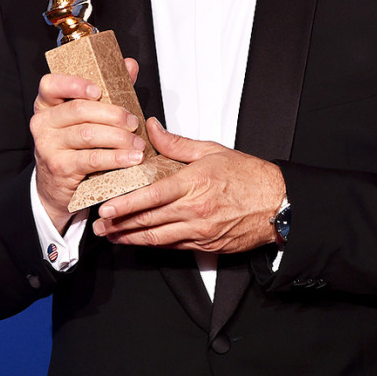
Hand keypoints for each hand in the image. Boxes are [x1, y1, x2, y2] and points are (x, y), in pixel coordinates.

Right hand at [31, 59, 144, 232]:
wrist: (55, 185)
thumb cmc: (75, 144)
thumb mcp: (88, 114)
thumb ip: (109, 88)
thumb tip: (129, 65)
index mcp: (47, 103)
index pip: (51, 85)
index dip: (74, 84)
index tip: (98, 90)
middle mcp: (43, 122)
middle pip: (79, 109)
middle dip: (113, 114)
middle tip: (134, 122)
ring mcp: (48, 145)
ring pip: (88, 134)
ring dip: (119, 138)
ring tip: (138, 143)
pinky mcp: (59, 167)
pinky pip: (92, 159)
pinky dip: (116, 157)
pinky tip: (131, 158)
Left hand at [92, 118, 285, 252]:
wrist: (278, 204)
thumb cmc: (248, 175)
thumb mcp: (212, 150)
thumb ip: (176, 143)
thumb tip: (151, 128)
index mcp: (195, 184)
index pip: (153, 196)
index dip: (127, 204)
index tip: (106, 207)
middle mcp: (195, 211)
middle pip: (149, 221)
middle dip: (120, 224)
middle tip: (98, 224)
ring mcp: (200, 232)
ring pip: (158, 238)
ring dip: (131, 238)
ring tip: (111, 236)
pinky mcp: (206, 246)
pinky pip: (173, 246)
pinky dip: (153, 244)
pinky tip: (140, 241)